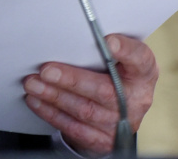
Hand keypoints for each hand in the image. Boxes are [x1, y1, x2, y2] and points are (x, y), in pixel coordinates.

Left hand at [22, 34, 158, 154]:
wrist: (120, 113)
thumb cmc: (117, 77)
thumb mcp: (120, 61)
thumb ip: (104, 51)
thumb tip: (72, 36)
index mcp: (143, 73)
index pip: (140, 59)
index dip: (126, 51)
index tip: (108, 41)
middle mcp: (136, 99)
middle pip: (104, 90)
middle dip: (71, 80)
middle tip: (47, 70)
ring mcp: (121, 123)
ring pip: (84, 110)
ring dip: (54, 96)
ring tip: (34, 83)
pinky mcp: (103, 140)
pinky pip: (74, 127)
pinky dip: (52, 113)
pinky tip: (38, 100)